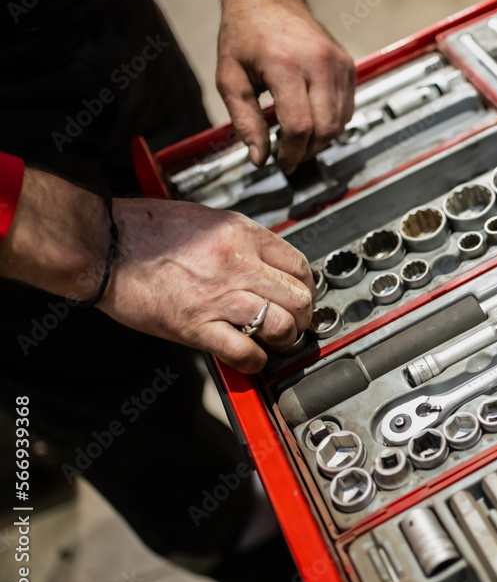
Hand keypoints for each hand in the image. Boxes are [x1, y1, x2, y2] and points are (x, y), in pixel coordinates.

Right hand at [99, 198, 314, 372]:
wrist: (104, 245)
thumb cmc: (146, 231)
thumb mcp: (208, 220)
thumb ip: (242, 241)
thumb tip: (267, 263)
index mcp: (242, 234)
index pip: (299, 264)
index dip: (306, 286)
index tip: (301, 295)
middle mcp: (238, 263)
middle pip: (299, 297)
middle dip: (302, 315)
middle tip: (294, 322)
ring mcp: (219, 296)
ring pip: (281, 324)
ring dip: (284, 339)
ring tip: (275, 341)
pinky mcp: (197, 326)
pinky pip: (244, 351)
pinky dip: (254, 360)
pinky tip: (250, 357)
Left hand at [217, 0, 354, 173]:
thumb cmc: (246, 32)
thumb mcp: (230, 77)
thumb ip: (244, 120)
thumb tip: (259, 158)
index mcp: (285, 64)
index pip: (299, 125)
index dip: (291, 153)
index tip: (281, 163)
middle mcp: (318, 63)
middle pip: (325, 129)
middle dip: (307, 151)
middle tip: (289, 157)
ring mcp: (338, 63)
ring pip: (340, 123)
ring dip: (321, 140)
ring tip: (298, 140)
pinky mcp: (347, 65)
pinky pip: (347, 109)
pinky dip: (332, 123)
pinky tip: (311, 120)